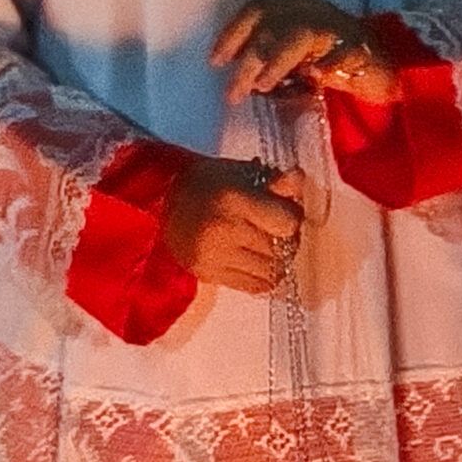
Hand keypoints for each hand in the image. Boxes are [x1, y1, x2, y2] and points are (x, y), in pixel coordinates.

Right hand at [160, 156, 309, 293]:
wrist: (162, 204)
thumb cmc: (207, 185)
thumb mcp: (240, 174)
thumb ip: (275, 182)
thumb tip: (299, 180)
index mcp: (232, 198)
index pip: (287, 222)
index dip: (291, 217)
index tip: (282, 211)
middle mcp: (223, 230)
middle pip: (281, 248)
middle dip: (284, 239)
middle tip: (270, 227)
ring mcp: (215, 257)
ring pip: (272, 271)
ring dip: (274, 260)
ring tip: (259, 243)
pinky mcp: (210, 276)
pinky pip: (257, 287)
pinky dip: (262, 276)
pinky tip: (252, 260)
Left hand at [210, 0, 399, 105]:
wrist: (386, 68)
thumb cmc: (336, 66)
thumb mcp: (297, 65)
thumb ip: (272, 67)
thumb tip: (242, 83)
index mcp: (292, 9)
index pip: (256, 11)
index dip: (233, 33)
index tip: (215, 62)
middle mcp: (311, 11)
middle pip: (272, 27)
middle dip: (248, 60)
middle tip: (234, 93)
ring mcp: (337, 27)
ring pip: (299, 35)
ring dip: (277, 61)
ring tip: (263, 87)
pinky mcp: (362, 48)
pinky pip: (343, 52)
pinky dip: (328, 64)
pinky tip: (315, 79)